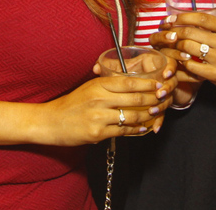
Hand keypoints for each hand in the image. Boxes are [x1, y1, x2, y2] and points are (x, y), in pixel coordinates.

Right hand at [44, 74, 173, 144]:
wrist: (51, 122)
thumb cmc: (71, 104)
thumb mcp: (88, 88)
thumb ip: (107, 85)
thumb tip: (130, 85)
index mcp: (98, 84)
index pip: (129, 81)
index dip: (147, 84)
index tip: (159, 85)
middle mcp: (100, 98)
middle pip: (135, 98)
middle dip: (153, 100)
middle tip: (163, 99)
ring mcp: (99, 116)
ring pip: (132, 116)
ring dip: (147, 116)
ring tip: (156, 114)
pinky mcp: (98, 133)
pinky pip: (123, 131)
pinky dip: (136, 130)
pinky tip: (142, 128)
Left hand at [150, 0, 215, 93]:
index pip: (202, 18)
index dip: (183, 17)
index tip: (171, 18)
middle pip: (191, 33)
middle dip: (174, 31)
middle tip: (166, 32)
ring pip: (188, 48)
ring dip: (175, 46)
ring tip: (169, 44)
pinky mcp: (215, 74)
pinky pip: (190, 65)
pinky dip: (181, 61)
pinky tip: (178, 58)